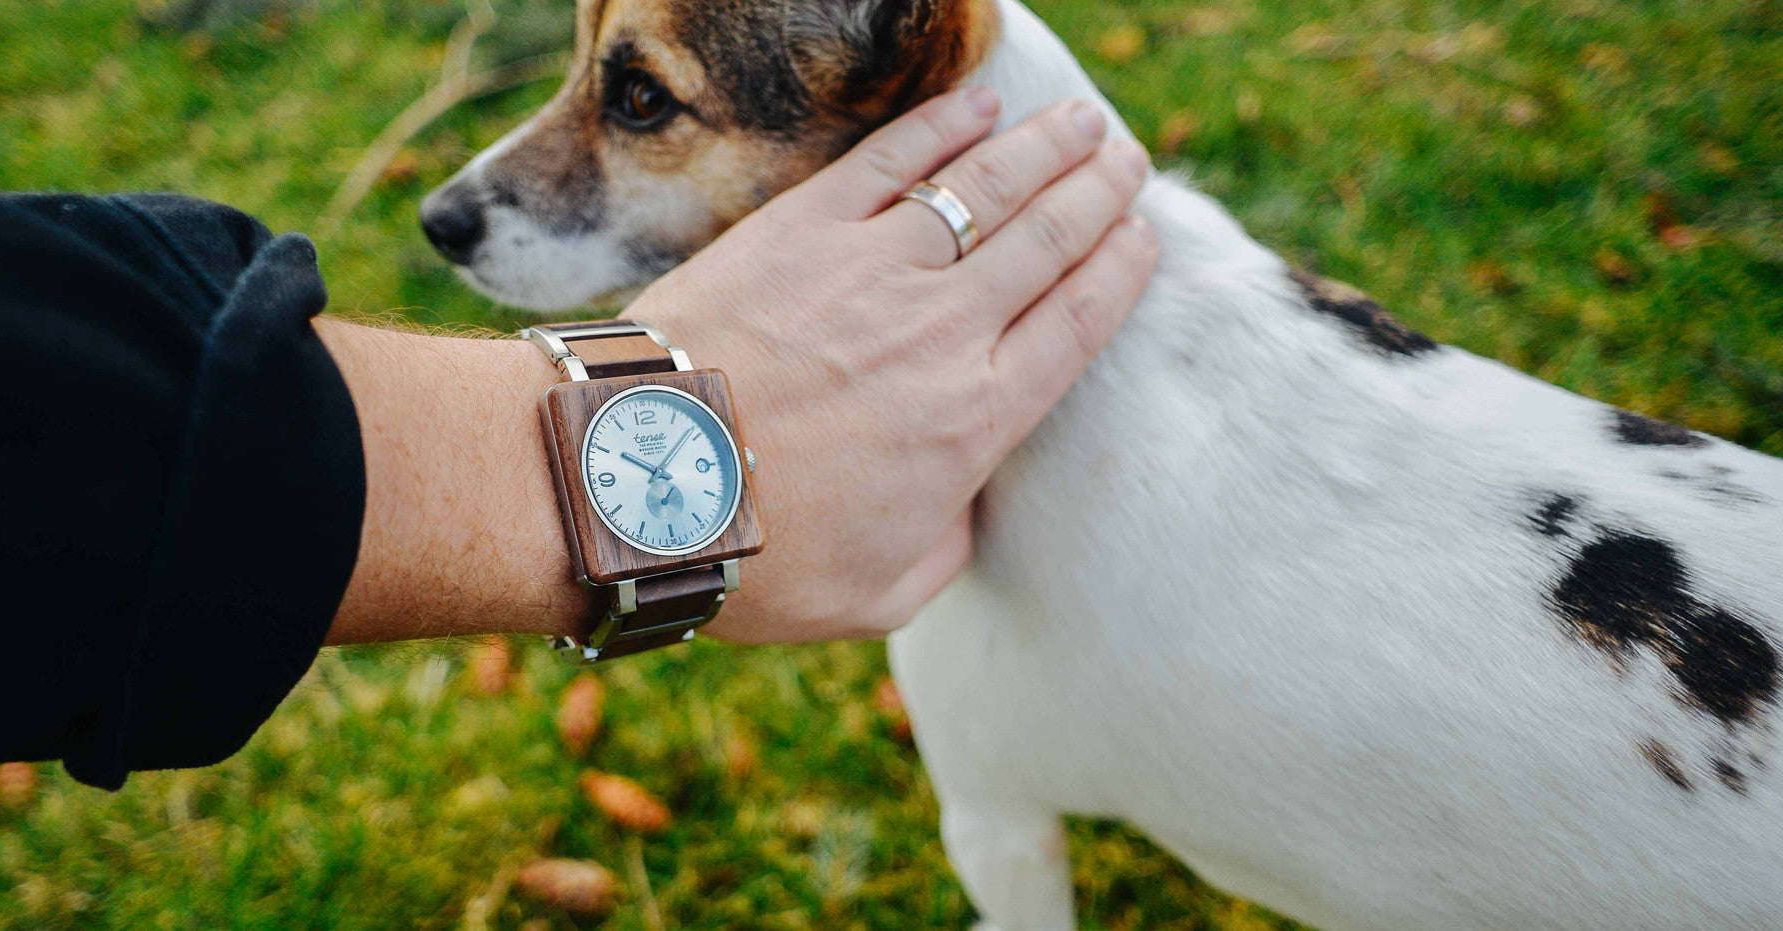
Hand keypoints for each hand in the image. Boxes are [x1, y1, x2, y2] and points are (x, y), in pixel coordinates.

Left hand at [629, 86, 1157, 642]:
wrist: (637, 483)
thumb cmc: (756, 555)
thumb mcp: (882, 593)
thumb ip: (949, 545)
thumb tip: (967, 506)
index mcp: (974, 420)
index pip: (1077, 324)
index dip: (1120, 271)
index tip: (1144, 237)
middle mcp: (942, 331)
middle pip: (1048, 240)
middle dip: (1099, 192)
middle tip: (1127, 160)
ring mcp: (873, 269)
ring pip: (986, 188)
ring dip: (1044, 146)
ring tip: (1082, 121)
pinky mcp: (802, 228)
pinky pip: (891, 160)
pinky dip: (942, 124)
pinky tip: (979, 102)